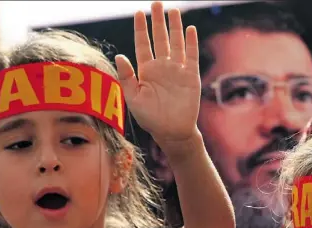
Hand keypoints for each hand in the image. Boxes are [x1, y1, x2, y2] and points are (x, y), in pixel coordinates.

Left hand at [115, 1, 200, 149]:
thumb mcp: (133, 98)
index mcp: (146, 71)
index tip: (138, 13)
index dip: (141, 29)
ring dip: (175, 27)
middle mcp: (162, 67)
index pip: (143, 44)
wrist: (172, 131)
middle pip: (160, 39)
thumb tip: (119, 56)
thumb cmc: (150, 118)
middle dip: (158, 21)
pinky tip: (190, 29)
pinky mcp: (191, 76)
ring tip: (173, 11)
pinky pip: (192, 56)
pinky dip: (191, 43)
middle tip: (157, 3)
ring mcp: (177, 70)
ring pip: (176, 43)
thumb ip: (126, 77)